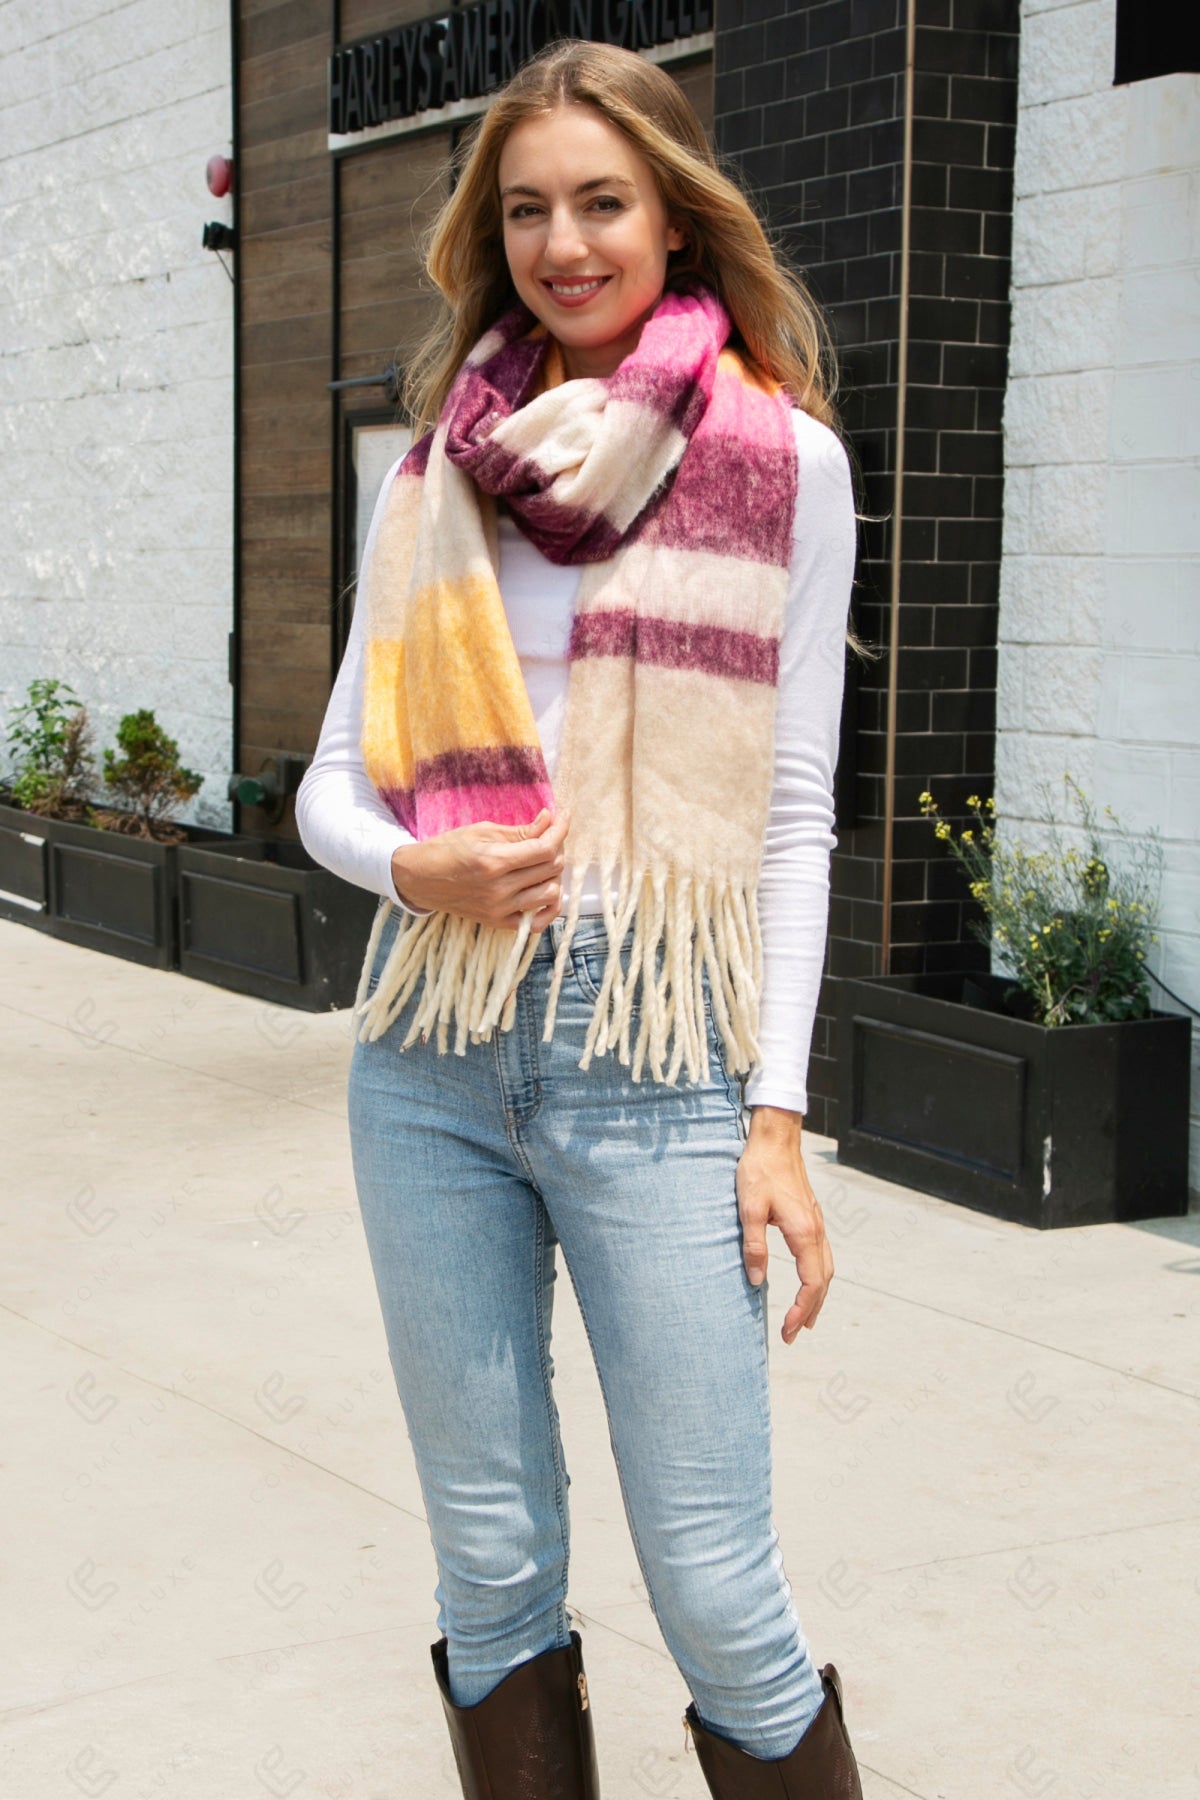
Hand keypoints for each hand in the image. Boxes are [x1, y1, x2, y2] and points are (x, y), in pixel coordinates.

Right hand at [390, 808, 568, 931]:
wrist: (419, 878)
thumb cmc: (447, 848)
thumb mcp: (482, 831)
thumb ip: (519, 831)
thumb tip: (549, 820)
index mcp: (494, 861)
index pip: (545, 848)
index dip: (560, 831)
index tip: (563, 818)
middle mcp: (499, 889)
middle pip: (551, 869)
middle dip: (556, 847)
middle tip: (548, 836)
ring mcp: (500, 909)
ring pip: (550, 893)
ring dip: (553, 875)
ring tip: (543, 862)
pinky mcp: (498, 923)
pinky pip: (537, 922)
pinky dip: (547, 907)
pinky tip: (543, 891)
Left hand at [736, 1107, 834, 1343]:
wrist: (775, 1139)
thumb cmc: (760, 1170)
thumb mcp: (749, 1209)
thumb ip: (754, 1246)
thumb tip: (757, 1281)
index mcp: (804, 1232)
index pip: (811, 1284)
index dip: (801, 1310)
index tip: (787, 1330)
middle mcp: (816, 1231)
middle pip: (823, 1281)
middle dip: (810, 1310)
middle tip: (793, 1334)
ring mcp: (816, 1224)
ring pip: (826, 1269)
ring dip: (817, 1296)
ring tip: (805, 1318)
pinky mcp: (811, 1218)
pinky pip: (821, 1256)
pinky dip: (817, 1277)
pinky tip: (808, 1282)